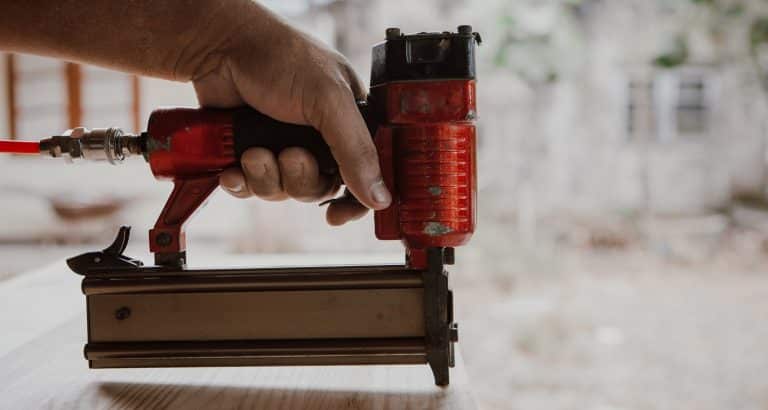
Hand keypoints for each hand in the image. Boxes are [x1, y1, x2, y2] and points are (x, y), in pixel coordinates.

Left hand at [192, 4, 389, 224]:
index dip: (354, 200)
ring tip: (253, 151)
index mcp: (349, 122)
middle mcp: (319, 138)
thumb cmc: (280, 57)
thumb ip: (356, 150)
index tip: (338, 215)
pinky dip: (242, 181)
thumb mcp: (329, 100)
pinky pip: (251, 188)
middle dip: (299, 179)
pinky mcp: (251, 154)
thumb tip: (379, 197)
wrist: (219, 48)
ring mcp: (283, 147)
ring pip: (283, 192)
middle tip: (289, 155)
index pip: (365, 174)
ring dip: (266, 177)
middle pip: (319, 190)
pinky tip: (234, 165)